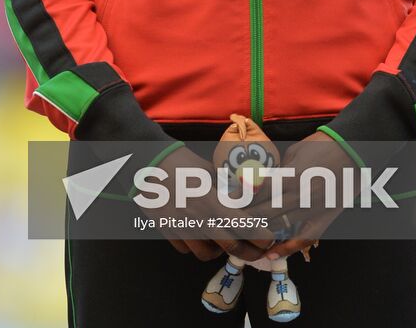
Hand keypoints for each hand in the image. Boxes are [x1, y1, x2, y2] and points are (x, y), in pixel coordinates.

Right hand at [137, 145, 274, 262]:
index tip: (269, 237)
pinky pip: (186, 250)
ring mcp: (181, 229)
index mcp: (211, 202)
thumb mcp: (208, 169)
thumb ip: (225, 185)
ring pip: (206, 254)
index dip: (259, 235)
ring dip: (218, 250)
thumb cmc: (180, 162)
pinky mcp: (167, 232)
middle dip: (249, 252)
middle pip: (230, 247)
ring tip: (223, 240)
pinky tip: (199, 235)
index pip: (243, 226)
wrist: (146, 163)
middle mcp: (198, 220)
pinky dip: (195, 246)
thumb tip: (241, 194)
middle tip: (257, 251)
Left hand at [243, 131, 355, 260]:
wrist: (351, 150)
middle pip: (265, 212)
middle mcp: (299, 196)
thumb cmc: (321, 145)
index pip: (258, 193)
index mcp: (289, 176)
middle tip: (230, 221)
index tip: (227, 203)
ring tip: (244, 236)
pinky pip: (304, 239)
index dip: (240, 199)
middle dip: (246, 217)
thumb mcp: (293, 153)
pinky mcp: (324, 219)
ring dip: (261, 232)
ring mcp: (312, 210)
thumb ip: (278, 170)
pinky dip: (287, 248)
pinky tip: (272, 253)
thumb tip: (261, 182)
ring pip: (281, 227)